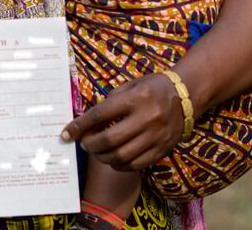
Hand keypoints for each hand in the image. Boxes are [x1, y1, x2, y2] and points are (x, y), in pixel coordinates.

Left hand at [61, 73, 183, 170]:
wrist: (185, 96)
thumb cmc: (152, 88)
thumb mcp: (131, 86)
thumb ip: (110, 103)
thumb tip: (87, 122)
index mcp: (135, 99)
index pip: (100, 115)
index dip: (80, 126)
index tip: (66, 134)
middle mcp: (146, 118)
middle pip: (110, 140)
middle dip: (90, 144)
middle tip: (84, 143)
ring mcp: (155, 136)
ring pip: (121, 156)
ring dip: (103, 157)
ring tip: (97, 151)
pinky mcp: (162, 149)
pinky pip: (136, 165)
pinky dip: (119, 165)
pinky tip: (113, 158)